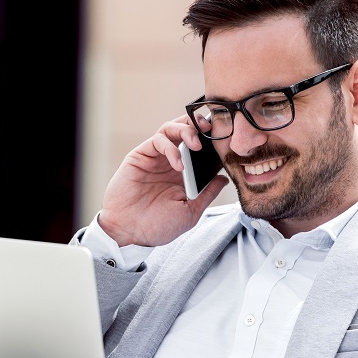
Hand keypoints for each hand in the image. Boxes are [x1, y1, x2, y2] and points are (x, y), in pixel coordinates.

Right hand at [98, 118, 228, 246]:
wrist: (129, 232)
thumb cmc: (157, 226)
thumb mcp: (190, 212)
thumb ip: (207, 194)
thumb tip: (224, 178)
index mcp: (185, 174)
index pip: (203, 150)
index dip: (214, 143)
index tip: (228, 143)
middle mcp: (171, 161)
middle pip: (187, 131)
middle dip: (201, 126)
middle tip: (213, 130)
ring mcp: (156, 157)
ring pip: (172, 129)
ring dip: (187, 130)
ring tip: (197, 144)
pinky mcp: (140, 155)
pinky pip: (158, 140)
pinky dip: (171, 148)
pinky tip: (178, 164)